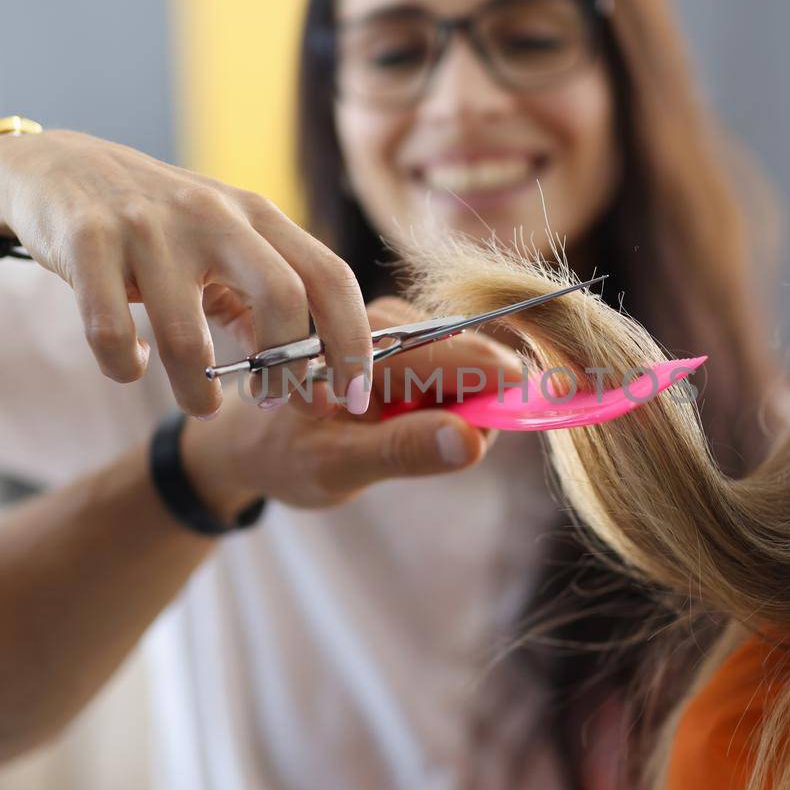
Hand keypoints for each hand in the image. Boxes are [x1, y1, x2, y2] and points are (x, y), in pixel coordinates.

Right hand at [0, 130, 371, 417]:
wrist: (57, 169)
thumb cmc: (159, 224)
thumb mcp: (223, 246)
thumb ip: (266, 303)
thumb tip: (311, 378)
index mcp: (256, 214)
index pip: (331, 277)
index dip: (354, 343)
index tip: (354, 397)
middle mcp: (212, 213)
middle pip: (282, 298)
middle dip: (287, 369)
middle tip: (272, 402)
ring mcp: (148, 227)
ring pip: (187, 338)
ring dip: (197, 392)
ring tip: (199, 405)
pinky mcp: (87, 243)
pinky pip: (112, 333)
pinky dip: (124, 366)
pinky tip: (130, 363)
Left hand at [180, 298, 522, 513]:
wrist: (244, 439)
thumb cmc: (282, 455)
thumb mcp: (337, 468)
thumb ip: (404, 453)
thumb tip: (475, 440)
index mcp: (364, 343)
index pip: (467, 360)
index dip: (510, 391)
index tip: (546, 412)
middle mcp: (383, 322)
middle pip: (474, 356)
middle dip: (486, 404)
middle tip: (466, 445)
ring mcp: (395, 328)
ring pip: (467, 363)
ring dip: (466, 406)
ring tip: (427, 440)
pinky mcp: (402, 340)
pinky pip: (452, 368)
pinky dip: (452, 401)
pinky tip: (420, 423)